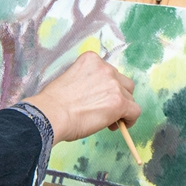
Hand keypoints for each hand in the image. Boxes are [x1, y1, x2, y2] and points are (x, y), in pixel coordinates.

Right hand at [22, 52, 140, 142]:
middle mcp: (105, 68)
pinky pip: (134, 111)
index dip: (107, 88)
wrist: (51, 114)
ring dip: (123, 108)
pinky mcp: (119, 102)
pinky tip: (122, 125)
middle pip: (123, 83)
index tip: (101, 98)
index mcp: (91, 59)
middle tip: (107, 110)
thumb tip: (97, 99)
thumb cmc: (53, 103)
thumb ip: (87, 82)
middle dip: (118, 96)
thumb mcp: (70, 80)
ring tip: (112, 121)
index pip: (108, 72)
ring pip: (130, 97)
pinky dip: (130, 119)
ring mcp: (114, 85)